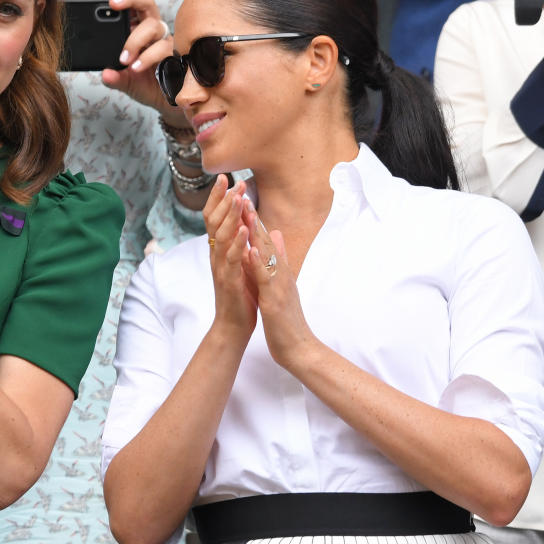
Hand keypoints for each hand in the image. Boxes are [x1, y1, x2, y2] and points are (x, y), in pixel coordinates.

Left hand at [100, 0, 171, 110]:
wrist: (165, 102)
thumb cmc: (146, 85)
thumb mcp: (124, 81)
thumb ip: (114, 77)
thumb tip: (105, 74)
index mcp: (139, 30)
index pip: (133, 7)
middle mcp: (153, 31)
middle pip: (147, 4)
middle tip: (114, 4)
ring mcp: (165, 41)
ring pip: (153, 27)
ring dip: (135, 40)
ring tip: (124, 58)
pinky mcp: (175, 54)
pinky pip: (163, 49)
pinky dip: (147, 57)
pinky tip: (136, 66)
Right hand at [206, 177, 257, 342]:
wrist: (232, 326)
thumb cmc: (238, 296)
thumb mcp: (239, 265)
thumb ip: (239, 246)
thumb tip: (241, 225)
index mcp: (219, 251)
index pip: (215, 219)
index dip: (218, 198)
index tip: (226, 178)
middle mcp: (216, 256)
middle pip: (214, 222)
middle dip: (223, 199)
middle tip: (231, 179)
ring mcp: (220, 267)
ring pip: (221, 236)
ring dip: (230, 215)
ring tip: (237, 196)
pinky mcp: (228, 280)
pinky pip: (232, 258)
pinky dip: (237, 242)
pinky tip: (242, 229)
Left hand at [239, 201, 315, 370]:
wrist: (299, 349)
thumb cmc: (288, 322)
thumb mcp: (282, 289)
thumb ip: (279, 265)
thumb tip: (276, 241)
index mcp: (281, 274)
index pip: (268, 244)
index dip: (256, 224)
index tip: (245, 202)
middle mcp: (282, 276)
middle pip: (268, 243)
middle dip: (255, 220)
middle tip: (243, 194)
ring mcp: (280, 287)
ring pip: (268, 255)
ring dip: (257, 233)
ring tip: (246, 212)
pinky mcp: (275, 300)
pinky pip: (267, 279)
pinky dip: (259, 263)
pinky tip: (251, 249)